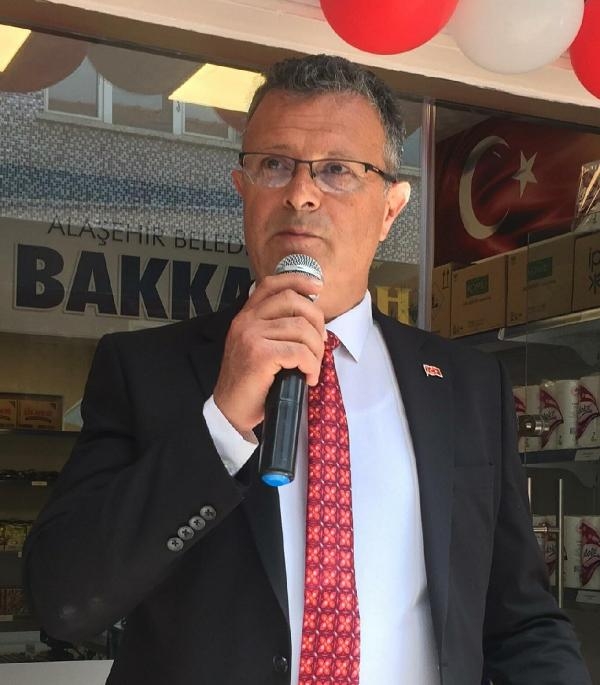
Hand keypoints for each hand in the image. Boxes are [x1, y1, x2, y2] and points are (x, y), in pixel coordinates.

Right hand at [213, 273, 325, 433]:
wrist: (230, 410)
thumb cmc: (250, 381)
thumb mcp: (257, 346)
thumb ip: (275, 328)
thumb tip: (310, 320)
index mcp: (247, 316)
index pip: (272, 284)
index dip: (298, 280)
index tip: (317, 287)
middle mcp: (247, 321)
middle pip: (294, 302)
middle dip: (317, 322)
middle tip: (319, 345)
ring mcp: (252, 336)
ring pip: (302, 330)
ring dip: (316, 351)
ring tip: (312, 367)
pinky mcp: (260, 354)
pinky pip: (300, 352)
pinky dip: (311, 366)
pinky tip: (308, 378)